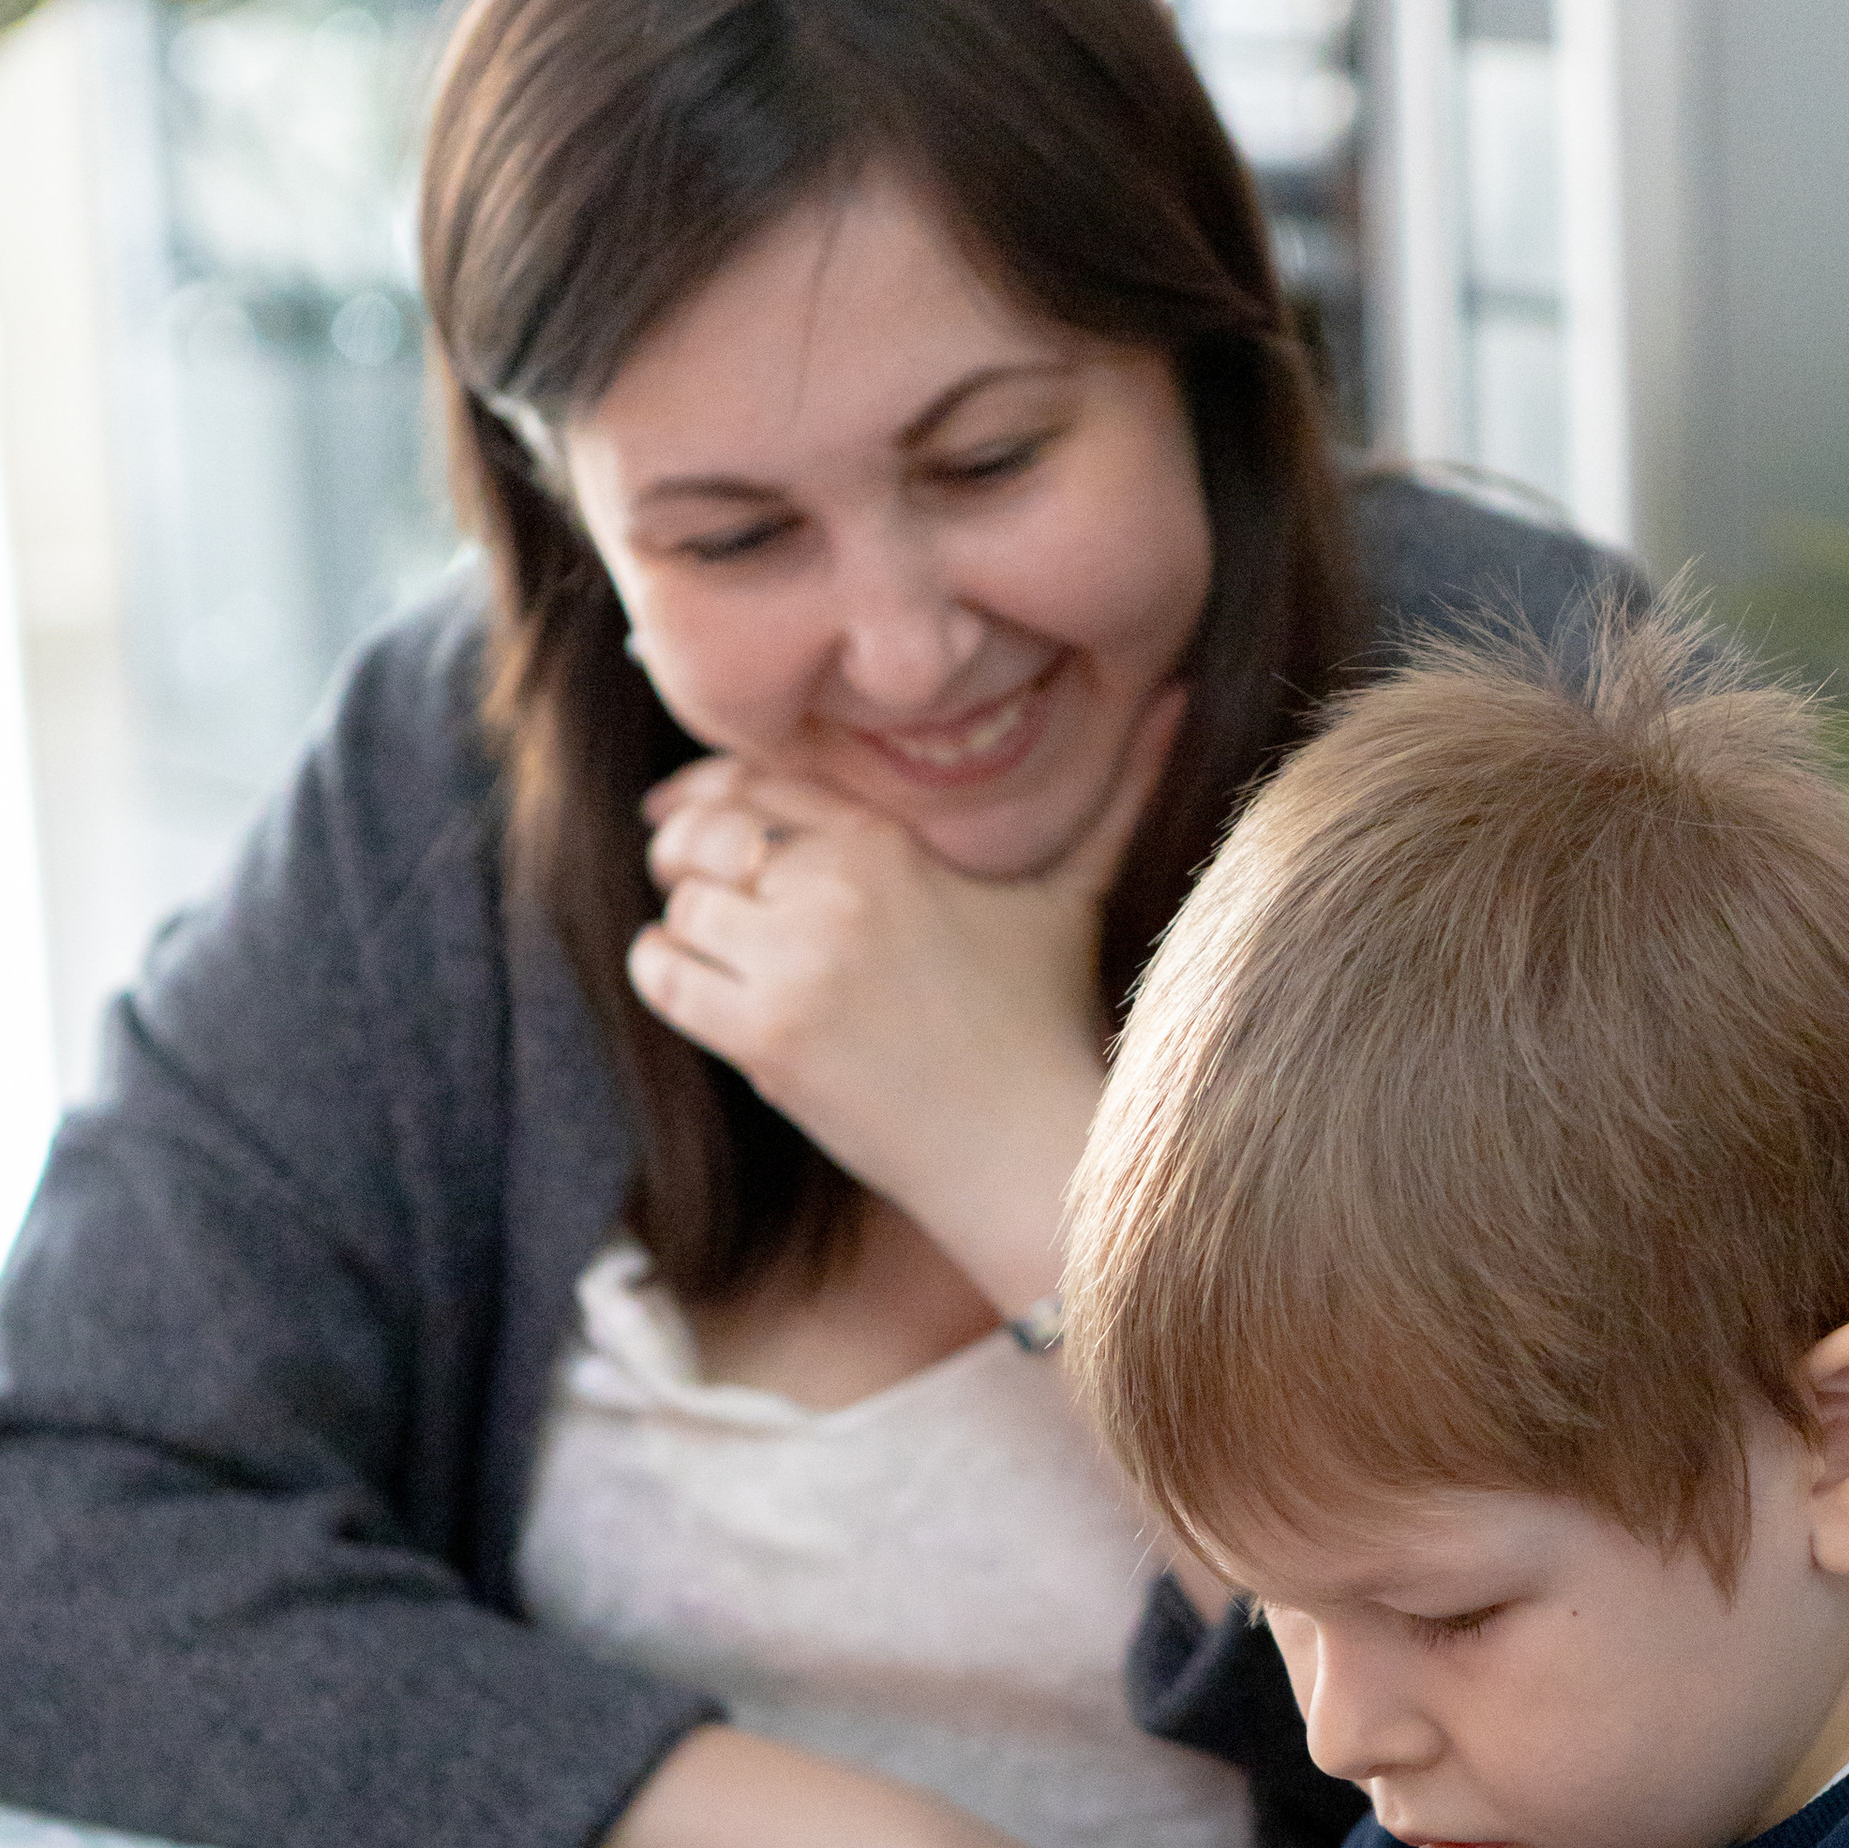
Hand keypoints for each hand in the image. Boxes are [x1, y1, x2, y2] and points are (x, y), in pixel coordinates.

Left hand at [629, 690, 1184, 1312]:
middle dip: (685, 855)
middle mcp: (837, 887)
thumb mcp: (1072, 892)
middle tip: (695, 883)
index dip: (714, 796)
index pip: (760, 780)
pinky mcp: (767, 1037)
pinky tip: (700, 989)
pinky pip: (665, 973)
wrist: (1030, 1149)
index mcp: (891, 839)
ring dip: (686, 926)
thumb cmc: (1048, 1023)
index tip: (696, 818)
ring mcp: (797, 963)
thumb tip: (1183, 698)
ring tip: (714, 948)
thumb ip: (1117, 789)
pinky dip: (666, 974)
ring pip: (681, 904)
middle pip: (703, 834)